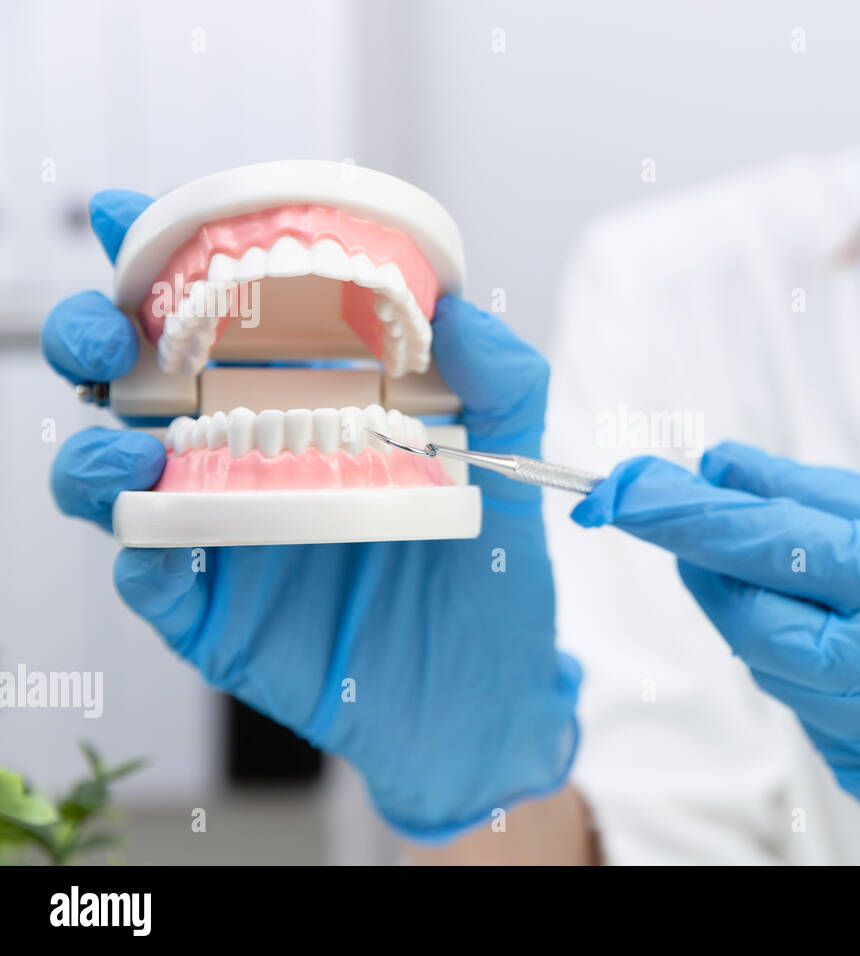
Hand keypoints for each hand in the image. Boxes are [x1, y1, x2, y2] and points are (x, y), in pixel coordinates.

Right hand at [45, 192, 579, 841]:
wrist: (490, 693)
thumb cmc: (491, 568)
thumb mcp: (512, 464)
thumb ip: (503, 381)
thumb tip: (460, 308)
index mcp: (302, 402)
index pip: (218, 317)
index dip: (159, 261)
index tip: (122, 214)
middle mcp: (244, 457)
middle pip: (135, 383)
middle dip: (94, 340)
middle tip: (106, 333)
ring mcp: (222, 536)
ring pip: (114, 480)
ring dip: (97, 456)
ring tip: (127, 455)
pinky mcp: (214, 616)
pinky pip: (151, 579)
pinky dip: (140, 554)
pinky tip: (157, 540)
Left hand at [572, 442, 859, 854]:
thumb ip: (823, 498)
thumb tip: (721, 470)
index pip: (787, 549)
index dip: (695, 520)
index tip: (627, 489)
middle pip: (761, 628)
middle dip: (717, 574)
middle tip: (699, 529)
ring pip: (780, 677)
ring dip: (773, 624)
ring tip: (832, 597)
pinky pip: (815, 724)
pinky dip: (815, 680)